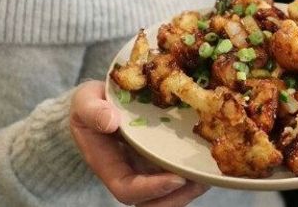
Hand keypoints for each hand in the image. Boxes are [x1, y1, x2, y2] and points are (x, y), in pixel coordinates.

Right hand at [69, 81, 208, 206]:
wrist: (103, 102)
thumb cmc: (92, 104)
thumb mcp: (85, 101)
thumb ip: (92, 110)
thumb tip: (110, 121)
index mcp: (109, 165)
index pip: (127, 190)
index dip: (151, 190)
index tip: (176, 179)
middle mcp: (132, 172)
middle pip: (153, 202)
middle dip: (177, 197)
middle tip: (201, 181)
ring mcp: (150, 168)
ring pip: (171, 193)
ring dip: (191, 189)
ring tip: (210, 174)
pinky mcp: (166, 157)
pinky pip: (182, 174)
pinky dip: (197, 173)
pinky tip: (212, 161)